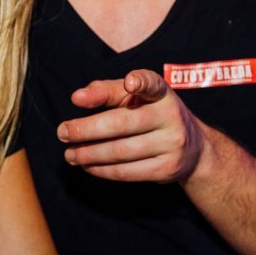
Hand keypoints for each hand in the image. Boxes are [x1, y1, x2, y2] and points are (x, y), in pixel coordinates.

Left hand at [57, 69, 206, 183]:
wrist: (193, 149)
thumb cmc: (152, 115)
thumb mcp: (136, 97)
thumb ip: (106, 91)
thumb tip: (78, 98)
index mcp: (162, 93)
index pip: (152, 83)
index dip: (141, 82)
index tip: (130, 83)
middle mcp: (170, 116)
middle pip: (121, 123)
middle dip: (86, 129)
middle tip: (62, 132)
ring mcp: (171, 144)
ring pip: (121, 151)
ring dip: (89, 154)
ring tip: (70, 154)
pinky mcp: (166, 169)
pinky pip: (128, 172)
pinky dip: (102, 170)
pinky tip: (87, 165)